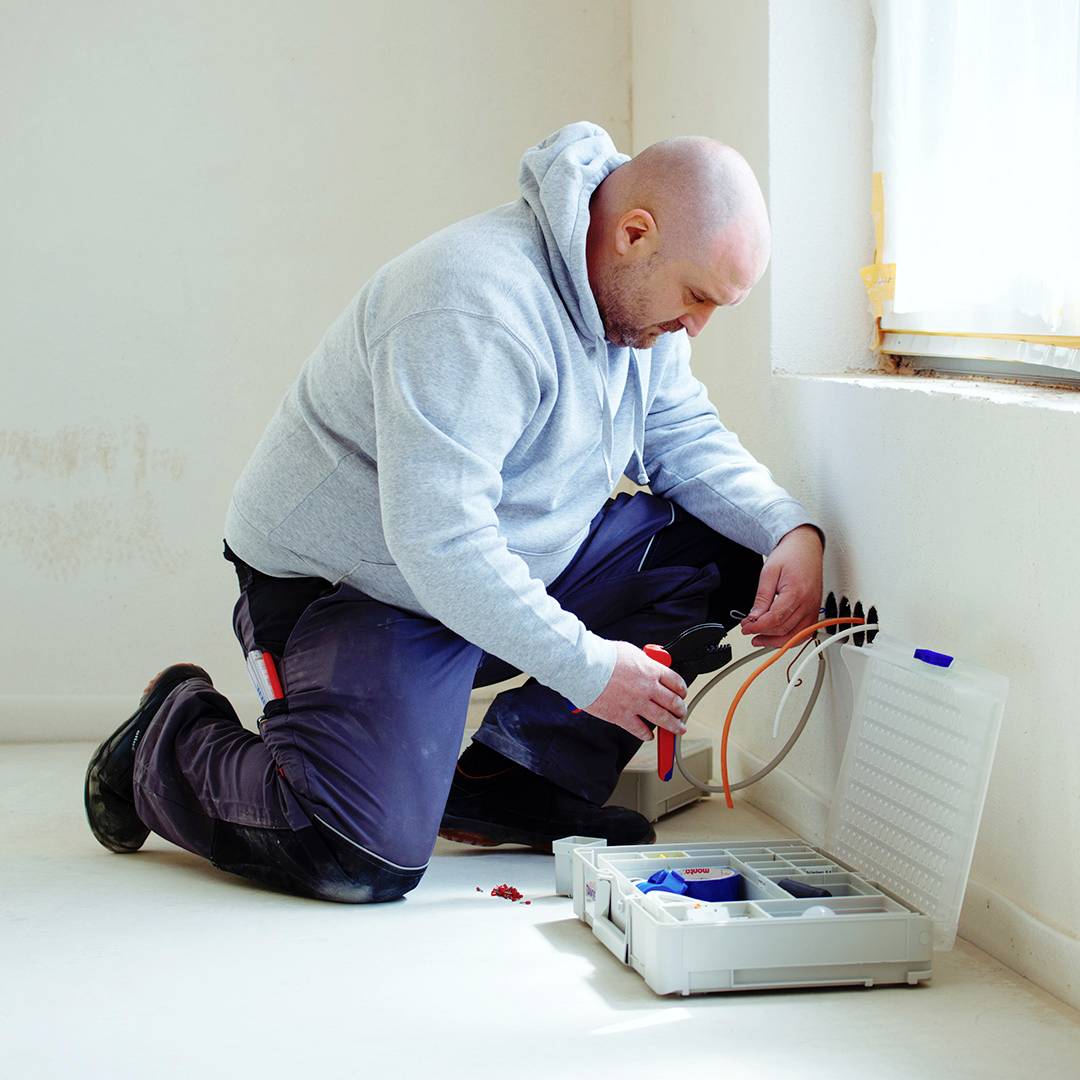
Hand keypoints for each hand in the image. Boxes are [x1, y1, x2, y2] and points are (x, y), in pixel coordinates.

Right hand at [581, 641, 688, 740]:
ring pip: (663, 719)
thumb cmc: (602, 656)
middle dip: (681, 709)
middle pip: (673, 702)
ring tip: (677, 728)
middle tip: (682, 713)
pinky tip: (649, 735)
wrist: (583, 666)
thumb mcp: (630, 651)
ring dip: (673, 725)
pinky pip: (640, 729)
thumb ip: (643, 662)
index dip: (682, 690)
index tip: (682, 694)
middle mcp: (648, 688)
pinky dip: (647, 734)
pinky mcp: (622, 716)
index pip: (676, 682)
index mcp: (651, 669)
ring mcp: (636, 704)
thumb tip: (648, 665)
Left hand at [740, 525, 823, 647]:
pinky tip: (777, 637)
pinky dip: (791, 638)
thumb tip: (754, 618)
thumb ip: (762, 598)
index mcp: (796, 593)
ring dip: (777, 641)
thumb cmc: (790, 555)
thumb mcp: (768, 573)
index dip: (757, 627)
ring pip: (796, 636)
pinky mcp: (814, 610)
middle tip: (749, 630)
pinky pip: (805, 632)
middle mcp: (808, 603)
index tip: (745, 628)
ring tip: (760, 639)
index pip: (775, 619)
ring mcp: (813, 608)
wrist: (806, 546)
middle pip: (784, 630)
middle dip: (764, 634)